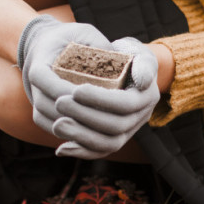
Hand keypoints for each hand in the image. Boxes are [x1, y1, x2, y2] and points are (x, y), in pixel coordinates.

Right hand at [17, 15, 113, 136]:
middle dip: (75, 113)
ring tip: (99, 125)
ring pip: (50, 120)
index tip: (92, 95)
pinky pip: (50, 127)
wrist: (47, 45)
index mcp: (39, 64)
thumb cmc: (69, 38)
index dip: (69, 92)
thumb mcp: (84, 33)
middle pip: (49, 106)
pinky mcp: (40, 112)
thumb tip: (123, 61)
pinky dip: (68, 132)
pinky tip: (90, 132)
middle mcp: (32, 85)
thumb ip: (100, 45)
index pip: (49, 83)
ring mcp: (35, 100)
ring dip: (73, 125)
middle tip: (102, 116)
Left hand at [52, 37, 159, 158]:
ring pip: (108, 144)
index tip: (75, 90)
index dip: (100, 99)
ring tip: (57, 125)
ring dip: (80, 136)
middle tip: (59, 103)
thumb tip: (143, 80)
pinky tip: (61, 149)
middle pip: (115, 127)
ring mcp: (129, 132)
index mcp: (147, 97)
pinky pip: (99, 152)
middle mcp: (141, 118)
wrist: (123, 70)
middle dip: (85, 116)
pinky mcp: (115, 139)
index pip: (125, 104)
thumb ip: (142, 62)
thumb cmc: (125, 55)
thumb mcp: (135, 51)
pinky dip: (80, 152)